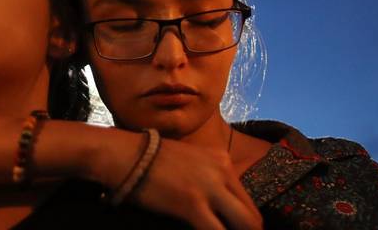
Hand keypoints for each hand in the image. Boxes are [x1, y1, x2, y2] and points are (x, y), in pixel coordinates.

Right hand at [93, 134, 262, 229]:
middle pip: (252, 215)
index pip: (247, 199)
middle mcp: (222, 172)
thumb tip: (217, 205)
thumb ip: (208, 177)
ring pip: (245, 224)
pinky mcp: (193, 205)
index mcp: (222, 160)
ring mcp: (209, 189)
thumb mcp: (189, 160)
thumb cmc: (150, 159)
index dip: (247, 221)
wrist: (126, 154)